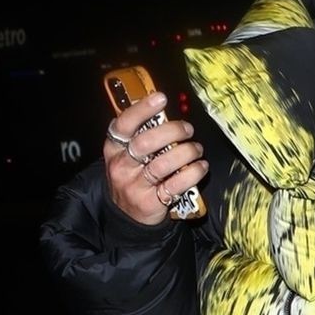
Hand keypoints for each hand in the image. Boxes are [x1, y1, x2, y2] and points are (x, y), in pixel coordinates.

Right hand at [104, 91, 206, 224]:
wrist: (127, 215)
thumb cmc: (133, 177)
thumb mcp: (126, 155)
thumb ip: (141, 135)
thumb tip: (166, 114)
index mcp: (114, 148)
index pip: (124, 124)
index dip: (142, 109)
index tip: (161, 98)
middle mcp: (122, 166)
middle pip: (146, 142)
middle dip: (172, 131)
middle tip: (188, 129)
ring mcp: (135, 186)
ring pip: (162, 164)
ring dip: (186, 152)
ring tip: (197, 149)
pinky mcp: (151, 202)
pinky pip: (176, 185)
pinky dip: (192, 173)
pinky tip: (200, 167)